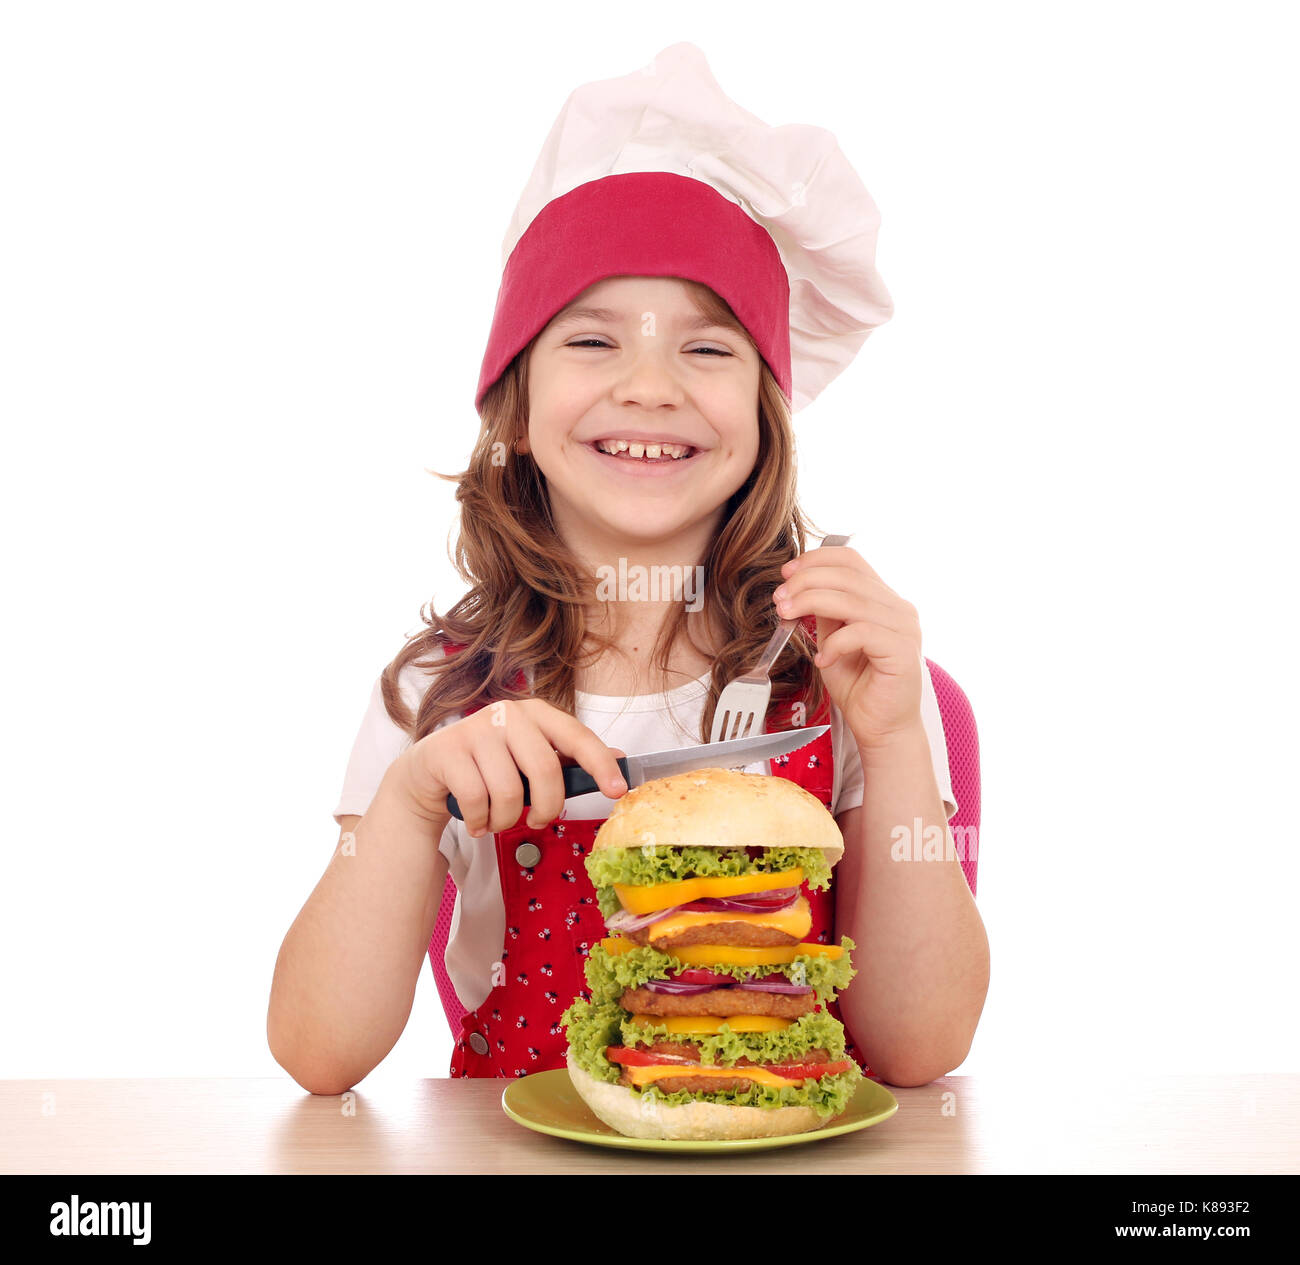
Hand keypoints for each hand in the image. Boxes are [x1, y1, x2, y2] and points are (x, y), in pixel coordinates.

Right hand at [393, 697, 627, 835]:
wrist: (429, 771)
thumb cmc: (490, 766)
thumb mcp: (532, 759)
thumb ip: (571, 759)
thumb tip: (620, 758)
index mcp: (537, 713)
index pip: (577, 736)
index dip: (600, 764)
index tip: (617, 791)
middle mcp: (508, 714)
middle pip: (545, 770)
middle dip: (546, 808)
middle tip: (539, 821)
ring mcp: (475, 729)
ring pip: (509, 791)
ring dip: (506, 819)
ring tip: (498, 819)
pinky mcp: (447, 751)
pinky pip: (476, 800)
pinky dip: (480, 821)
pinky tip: (477, 821)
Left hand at [772, 544, 924, 750]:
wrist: (882, 729)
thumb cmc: (860, 689)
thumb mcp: (833, 641)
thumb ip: (825, 613)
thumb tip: (800, 587)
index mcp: (884, 600)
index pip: (852, 560)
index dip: (816, 560)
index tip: (787, 574)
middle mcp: (898, 608)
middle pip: (848, 575)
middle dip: (806, 582)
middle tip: (780, 598)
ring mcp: (904, 628)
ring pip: (852, 599)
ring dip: (811, 603)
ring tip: (787, 616)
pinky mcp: (902, 651)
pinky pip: (862, 632)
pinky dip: (835, 643)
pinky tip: (822, 659)